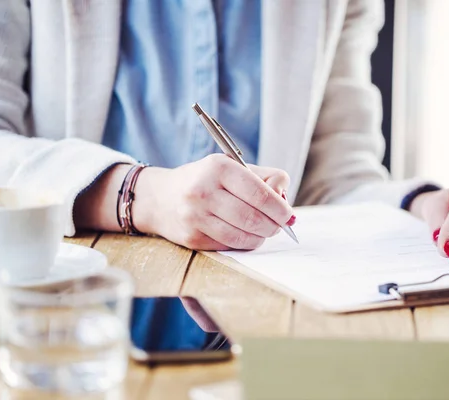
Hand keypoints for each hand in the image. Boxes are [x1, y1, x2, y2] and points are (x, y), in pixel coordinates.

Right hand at [133, 154, 293, 249]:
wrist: (160, 198)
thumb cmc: (205, 180)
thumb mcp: (232, 167)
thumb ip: (264, 177)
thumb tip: (285, 199)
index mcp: (218, 168)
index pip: (259, 193)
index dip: (280, 208)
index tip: (288, 215)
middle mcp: (203, 191)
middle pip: (253, 218)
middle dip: (273, 226)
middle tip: (279, 226)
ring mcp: (195, 217)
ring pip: (243, 237)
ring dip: (261, 238)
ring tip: (263, 231)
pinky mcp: (192, 238)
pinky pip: (229, 246)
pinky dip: (244, 244)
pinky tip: (245, 235)